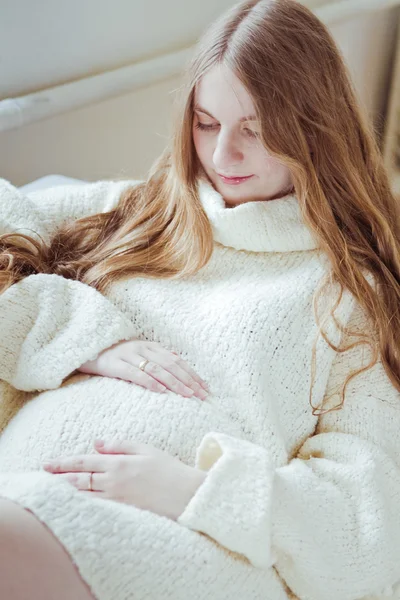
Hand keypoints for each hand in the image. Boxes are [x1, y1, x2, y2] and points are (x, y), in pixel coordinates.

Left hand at [42, 439, 205, 520]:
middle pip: (79, 480)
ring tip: (51, 490)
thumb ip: (120, 445)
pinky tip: (73, 505)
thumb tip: (97, 442)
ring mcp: (117, 500)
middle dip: (59, 477)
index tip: (48, 464)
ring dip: (66, 493)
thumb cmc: (169, 470)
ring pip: (84, 496)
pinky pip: (96, 509)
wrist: (187, 495)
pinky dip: (82, 506)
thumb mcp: (146, 449)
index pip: (84, 462)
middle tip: (42, 475)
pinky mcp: (122, 513)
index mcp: (119, 464)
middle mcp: (114, 482)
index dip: (64, 463)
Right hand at [77, 339, 208, 400]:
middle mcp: (143, 348)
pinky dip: (150, 382)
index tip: (206, 389)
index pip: (178, 361)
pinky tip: (161, 391)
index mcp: (151, 346)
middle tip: (202, 396)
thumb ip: (157, 355)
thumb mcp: (138, 352)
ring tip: (187, 395)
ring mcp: (129, 355)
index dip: (193, 374)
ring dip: (175, 383)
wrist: (86, 348)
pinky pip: (136, 373)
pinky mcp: (116, 364)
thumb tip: (178, 358)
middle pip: (171, 365)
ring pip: (158, 369)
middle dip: (189, 381)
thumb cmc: (115, 354)